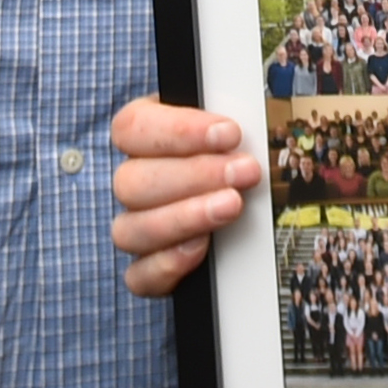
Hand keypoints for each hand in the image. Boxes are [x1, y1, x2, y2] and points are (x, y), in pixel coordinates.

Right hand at [108, 96, 259, 296]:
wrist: (251, 199)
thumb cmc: (240, 150)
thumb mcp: (240, 122)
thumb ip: (239, 113)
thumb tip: (257, 111)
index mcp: (145, 134)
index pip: (132, 127)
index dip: (177, 131)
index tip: (229, 133)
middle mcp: (135, 181)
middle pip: (131, 182)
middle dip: (194, 176)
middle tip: (245, 170)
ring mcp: (138, 226)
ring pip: (130, 229)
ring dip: (184, 217)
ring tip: (233, 206)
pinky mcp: (150, 268)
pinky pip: (140, 276)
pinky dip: (168, 264)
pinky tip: (202, 247)